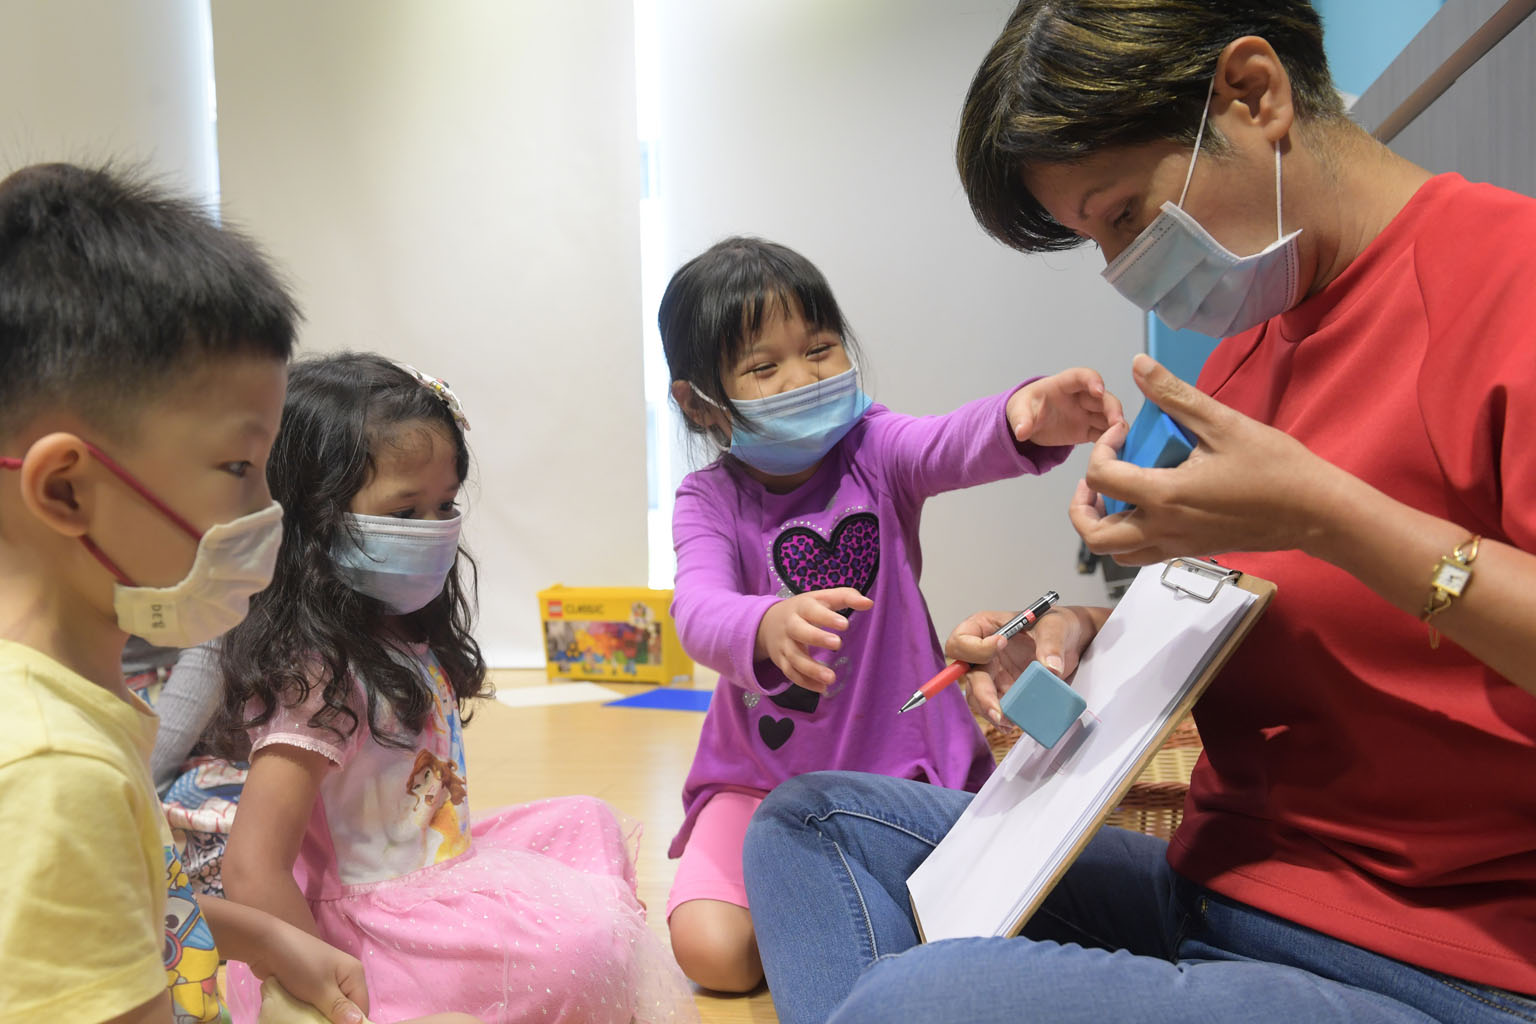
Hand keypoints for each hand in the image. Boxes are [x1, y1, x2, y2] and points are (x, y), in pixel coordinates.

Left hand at [243, 919, 369, 1023]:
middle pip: (347, 1009)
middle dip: (333, 1021)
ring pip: (331, 1009)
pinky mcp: (313, 984)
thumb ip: (339, 1008)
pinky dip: (311, 1013)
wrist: (266, 945)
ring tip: (307, 1021)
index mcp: (354, 974)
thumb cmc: (298, 963)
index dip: (350, 1023)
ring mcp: (328, 980)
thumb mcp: (320, 989)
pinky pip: (319, 1005)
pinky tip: (302, 1017)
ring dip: (320, 1018)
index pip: (361, 1008)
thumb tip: (359, 1023)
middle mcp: (345, 977)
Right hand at [755, 588, 872, 691]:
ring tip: (832, 678)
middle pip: (799, 631)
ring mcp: (784, 645)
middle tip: (838, 644)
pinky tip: (822, 687)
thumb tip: (869, 603)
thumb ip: (846, 597)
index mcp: (801, 607)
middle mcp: (790, 625)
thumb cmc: (804, 609)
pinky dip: (805, 682)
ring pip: (794, 657)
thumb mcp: (822, 598)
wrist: (766, 623)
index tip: (845, 624)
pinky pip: (791, 673)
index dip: (826, 616)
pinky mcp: (781, 661)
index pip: (812, 610)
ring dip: (811, 669)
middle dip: (816, 638)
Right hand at [944, 606, 1099, 725]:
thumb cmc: (1056, 626)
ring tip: (1007, 721)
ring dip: (989, 709)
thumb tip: (1050, 668)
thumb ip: (1051, 644)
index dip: (975, 647)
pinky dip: (1001, 717)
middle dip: (981, 693)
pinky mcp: (1005, 691)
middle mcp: (983, 652)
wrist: (1072, 643)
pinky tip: (1013, 723)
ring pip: (976, 695)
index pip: (961, 640)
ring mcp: (992, 673)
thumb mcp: (1055, 626)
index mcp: (985, 628)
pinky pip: (994, 706)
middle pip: (966, 673)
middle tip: (998, 709)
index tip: (1001, 645)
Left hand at [1006, 367, 1124, 447]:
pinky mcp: (1088, 430)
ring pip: (1108, 416)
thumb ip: (1022, 420)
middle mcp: (1080, 397)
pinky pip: (1103, 433)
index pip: (1082, 376)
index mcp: (1063, 385)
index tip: (1099, 390)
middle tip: (1117, 422)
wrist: (1027, 422)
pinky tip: (1117, 448)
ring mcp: (1086, 414)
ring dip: (1116, 426)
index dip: (1093, 381)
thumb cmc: (1025, 407)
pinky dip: (1111, 440)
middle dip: (1112, 408)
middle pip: (1103, 398)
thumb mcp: (1018, 411)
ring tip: (1121, 438)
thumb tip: (1021, 431)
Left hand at [1071, 354, 1345, 563]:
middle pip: (1095, 536)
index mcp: (1165, 496)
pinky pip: (1143, 554)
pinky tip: (1146, 505)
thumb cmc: (1274, 467)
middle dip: (1082, 505)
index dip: (1100, 450)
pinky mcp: (1191, 551)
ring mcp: (1176, 545)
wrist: (1315, 512)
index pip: (1102, 479)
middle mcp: (1163, 528)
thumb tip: (1140, 364)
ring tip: (1115, 494)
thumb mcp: (1223, 423)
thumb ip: (1175, 395)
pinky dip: (1130, 536)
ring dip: (1103, 525)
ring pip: (1116, 552)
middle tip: (1096, 477)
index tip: (1123, 432)